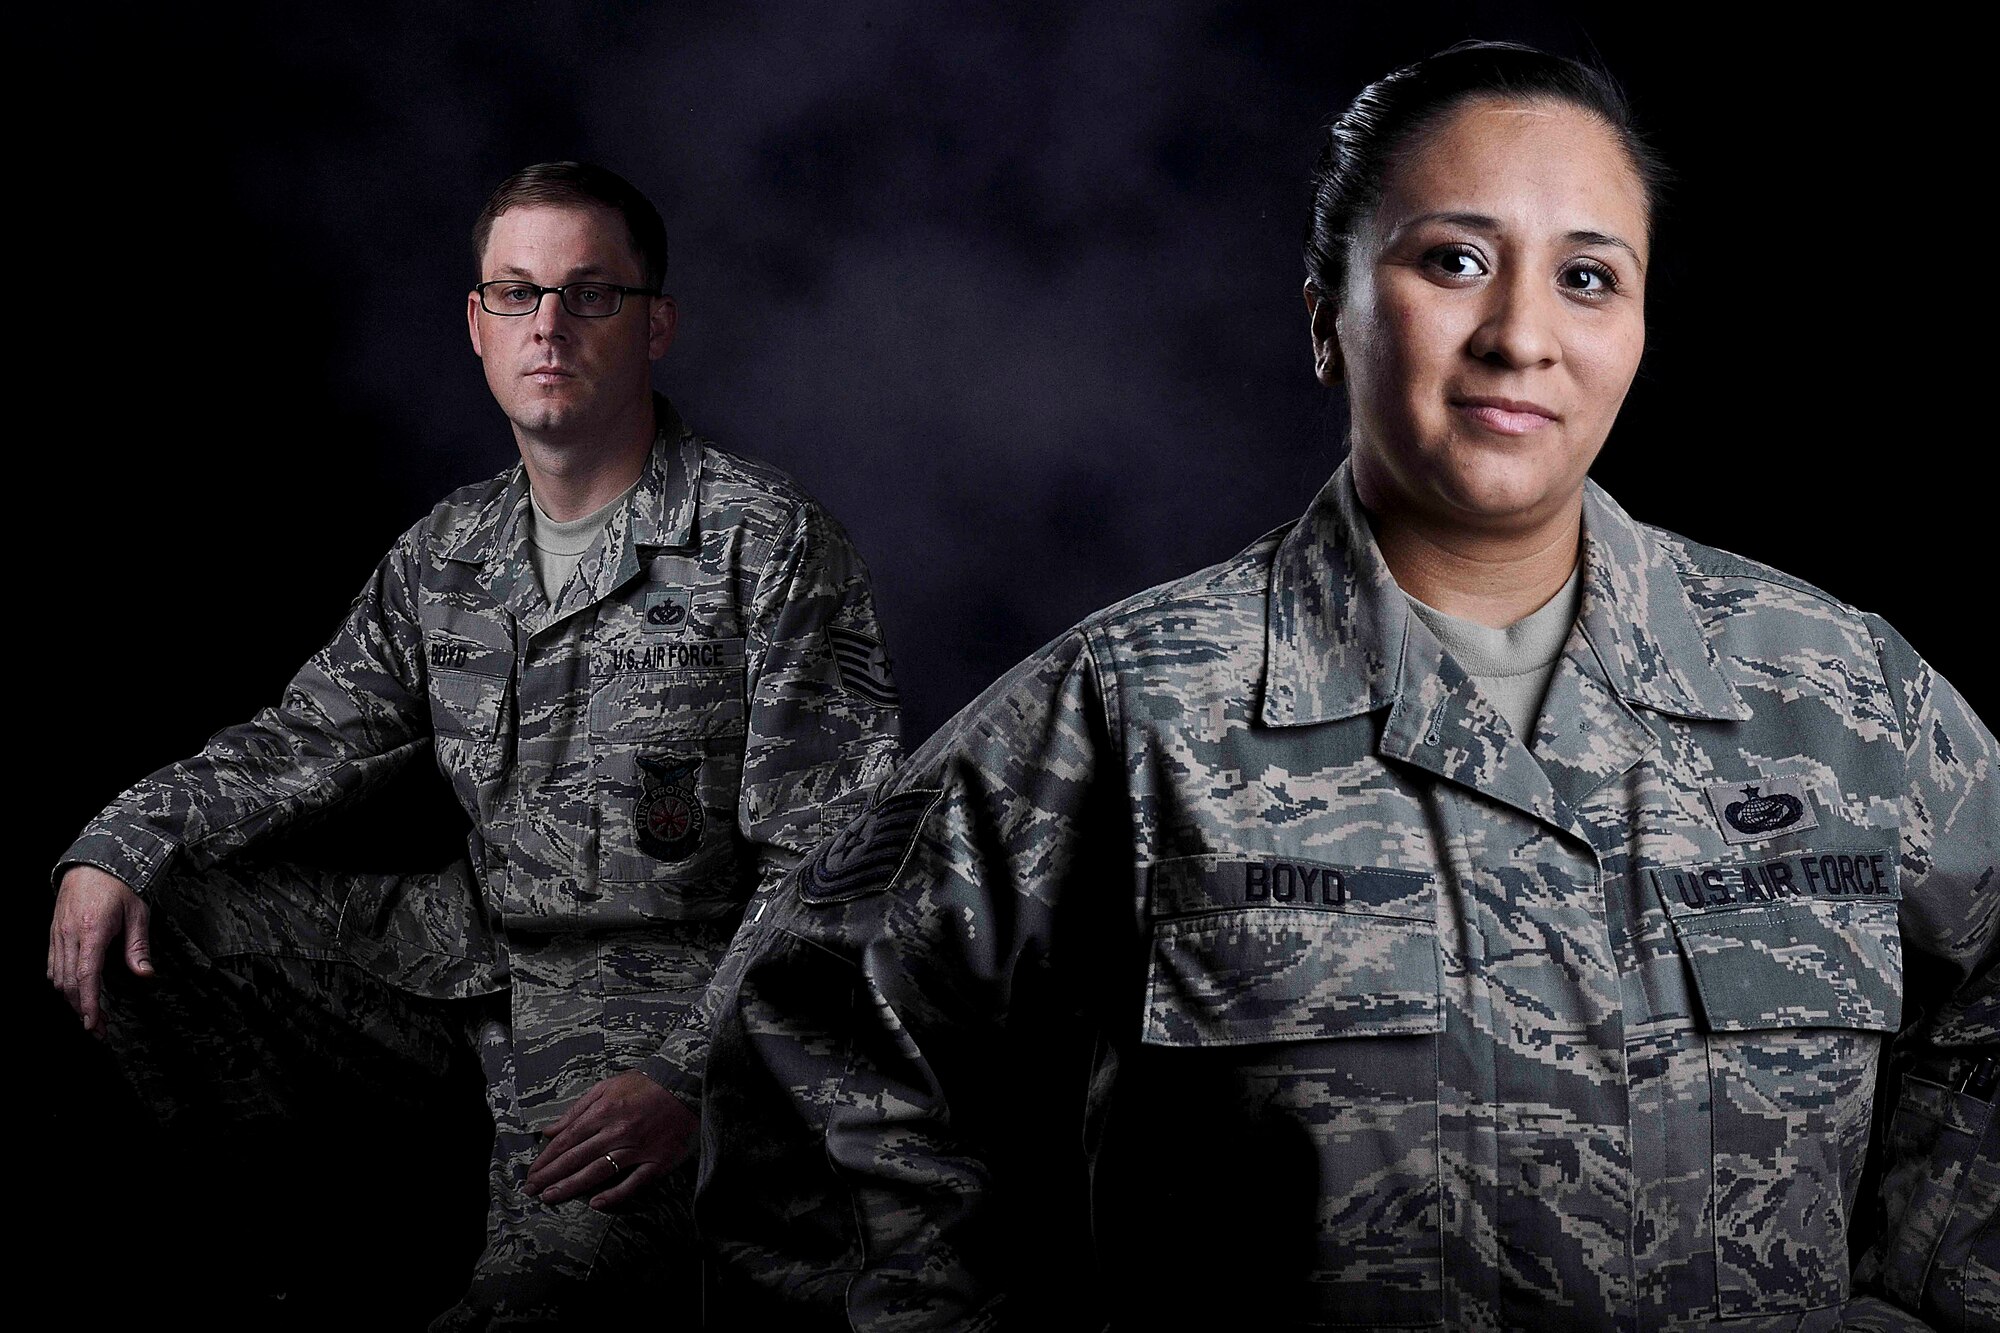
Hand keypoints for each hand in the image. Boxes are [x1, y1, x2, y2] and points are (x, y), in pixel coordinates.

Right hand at [48, 865, 151, 1034]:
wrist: (94, 860)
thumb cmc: (119, 884)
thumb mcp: (138, 913)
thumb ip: (138, 946)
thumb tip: (145, 974)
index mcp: (93, 930)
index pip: (87, 976)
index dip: (89, 1003)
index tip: (93, 1024)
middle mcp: (70, 934)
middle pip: (69, 982)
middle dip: (81, 1009)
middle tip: (97, 1027)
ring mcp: (58, 934)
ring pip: (57, 977)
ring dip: (71, 998)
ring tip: (88, 1013)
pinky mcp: (54, 932)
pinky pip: (52, 964)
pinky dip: (62, 982)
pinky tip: (75, 990)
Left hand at [524, 1070, 697, 1211]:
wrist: (684, 1085)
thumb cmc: (644, 1085)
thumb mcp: (606, 1087)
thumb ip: (577, 1110)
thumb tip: (549, 1131)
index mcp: (603, 1112)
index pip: (567, 1140)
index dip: (547, 1158)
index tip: (532, 1173)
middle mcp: (617, 1131)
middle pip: (577, 1158)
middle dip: (551, 1175)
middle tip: (531, 1191)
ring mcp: (637, 1148)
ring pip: (599, 1171)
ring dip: (572, 1186)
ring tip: (551, 1197)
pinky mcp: (657, 1161)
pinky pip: (634, 1182)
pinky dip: (615, 1194)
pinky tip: (596, 1204)